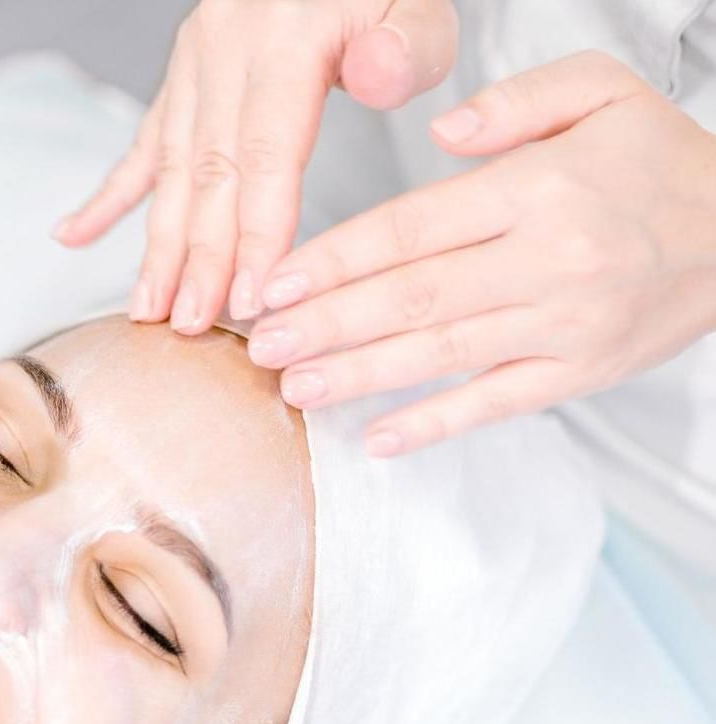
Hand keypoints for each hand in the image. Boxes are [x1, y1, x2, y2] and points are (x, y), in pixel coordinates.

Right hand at [52, 0, 458, 332]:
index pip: (267, 153)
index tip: (248, 301)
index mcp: (285, 34)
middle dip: (197, 258)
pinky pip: (144, 142)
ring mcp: (196, 60)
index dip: (254, 234)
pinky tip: (71, 236)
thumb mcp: (421, 5)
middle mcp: (227, 46)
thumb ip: (406, 46)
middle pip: (209, 171)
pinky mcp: (183, 74)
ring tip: (147, 310)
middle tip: (189, 325)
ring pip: (172, 168)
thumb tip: (373, 80)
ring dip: (157, 244)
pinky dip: (109, 196)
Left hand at [254, 50, 715, 456]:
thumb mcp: (600, 92)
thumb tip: (441, 131)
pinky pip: (496, 405)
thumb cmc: (654, 162)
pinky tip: (377, 439)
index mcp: (538, 191)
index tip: (278, 283)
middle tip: (261, 345)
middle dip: (328, 324)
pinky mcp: (578, 374)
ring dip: (361, 375)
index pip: (414, 228)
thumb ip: (514, 104)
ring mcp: (563, 326)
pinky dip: (436, 424)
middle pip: (415, 298)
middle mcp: (547, 262)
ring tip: (294, 387)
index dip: (337, 259)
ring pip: (443, 355)